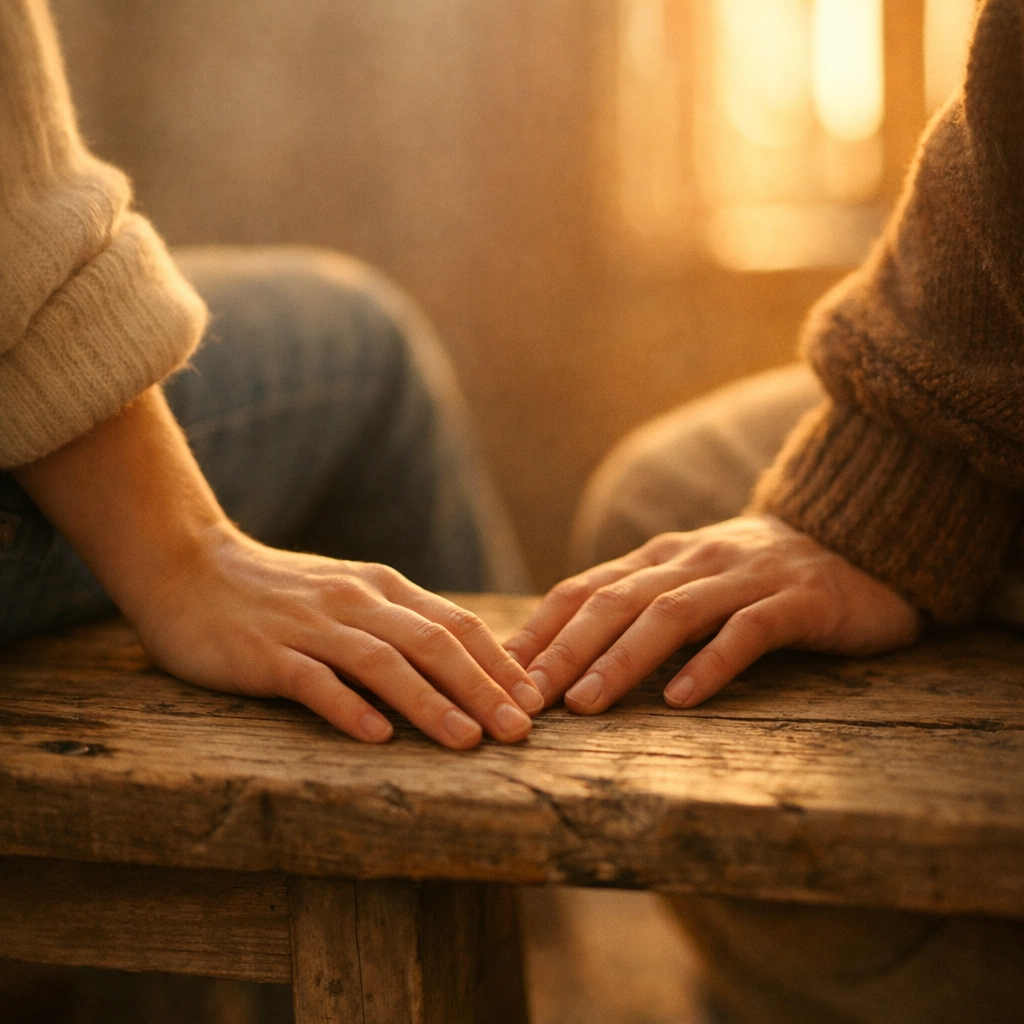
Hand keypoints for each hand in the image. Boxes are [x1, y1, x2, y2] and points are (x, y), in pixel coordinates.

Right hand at [14, 387, 541, 749]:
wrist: (191, 567)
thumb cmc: (279, 592)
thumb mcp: (348, 596)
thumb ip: (397, 622)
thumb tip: (459, 664)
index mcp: (382, 588)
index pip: (457, 624)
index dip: (500, 663)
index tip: (535, 700)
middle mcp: (356, 602)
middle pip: (433, 644)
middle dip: (483, 688)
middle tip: (520, 731)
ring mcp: (312, 626)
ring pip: (384, 662)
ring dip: (431, 702)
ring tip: (469, 741)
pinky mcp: (267, 652)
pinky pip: (314, 681)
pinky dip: (349, 708)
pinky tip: (377, 737)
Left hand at [505, 515, 920, 713]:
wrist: (858, 543)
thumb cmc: (760, 579)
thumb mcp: (691, 583)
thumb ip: (640, 606)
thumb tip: (569, 656)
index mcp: (661, 558)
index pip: (586, 589)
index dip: (541, 628)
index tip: (501, 670)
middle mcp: (693, 560)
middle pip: (616, 601)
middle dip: (565, 649)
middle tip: (527, 696)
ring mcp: (744, 576)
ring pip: (671, 613)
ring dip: (623, 658)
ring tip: (586, 702)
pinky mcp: (796, 600)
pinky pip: (747, 630)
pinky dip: (711, 663)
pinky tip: (683, 698)